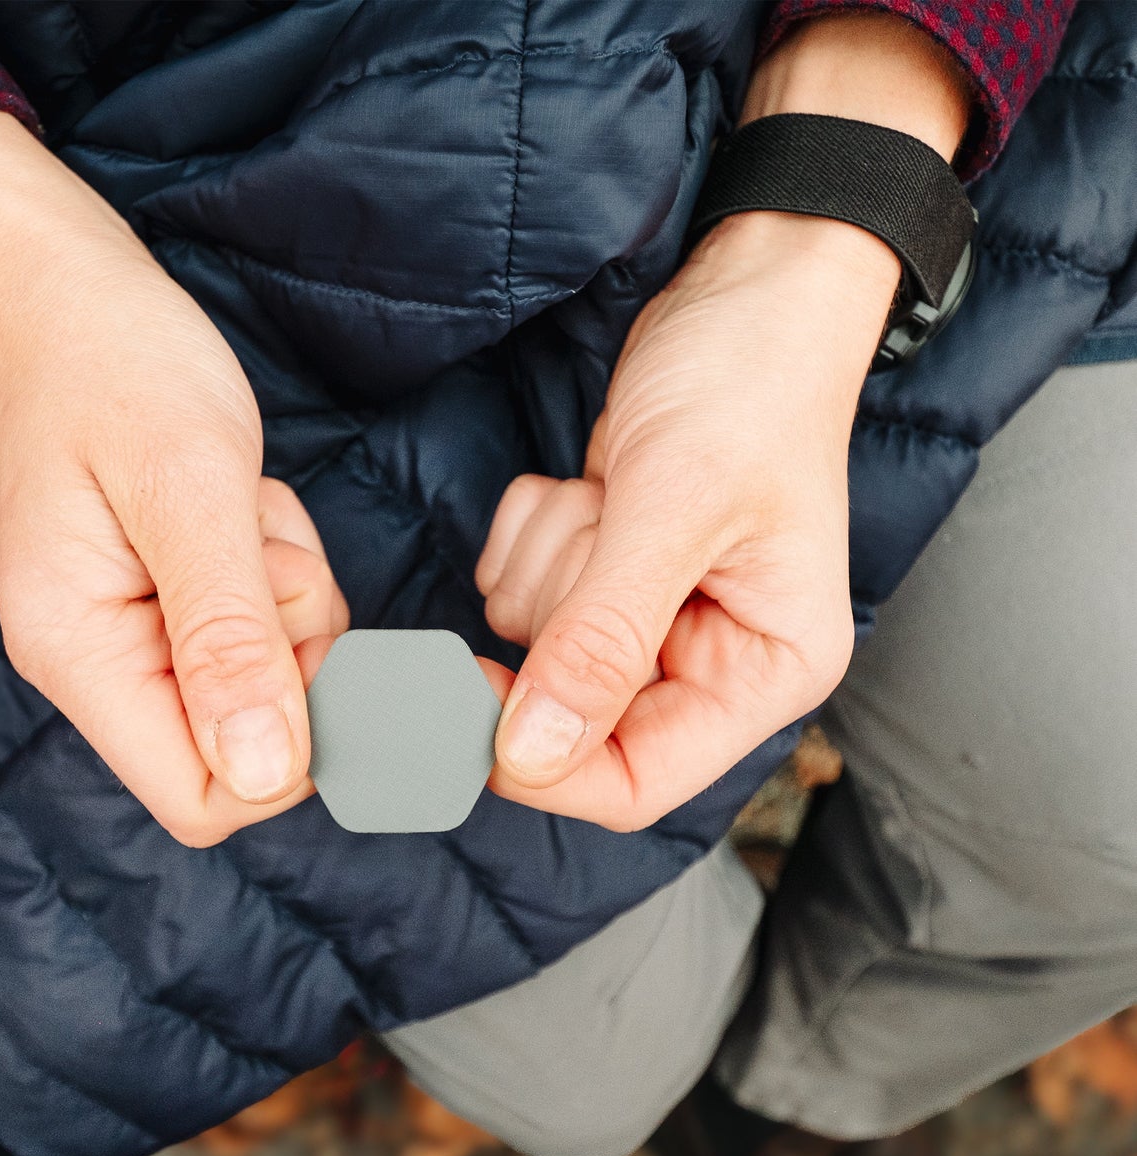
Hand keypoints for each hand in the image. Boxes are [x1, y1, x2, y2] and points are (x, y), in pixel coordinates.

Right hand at [0, 112, 346, 846]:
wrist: (66, 288)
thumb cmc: (117, 362)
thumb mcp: (189, 487)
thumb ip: (226, 633)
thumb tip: (267, 775)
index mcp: (80, 655)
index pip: (205, 800)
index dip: (292, 752)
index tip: (316, 642)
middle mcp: (96, 666)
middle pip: (247, 745)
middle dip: (296, 659)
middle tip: (270, 551)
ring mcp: (129, 637)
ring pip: (267, 684)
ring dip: (292, 604)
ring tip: (247, 511)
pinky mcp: (163, 604)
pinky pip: (261, 630)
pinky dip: (278, 574)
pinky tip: (245, 507)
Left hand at [474, 213, 878, 826]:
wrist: (750, 291)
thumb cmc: (750, 384)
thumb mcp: (677, 506)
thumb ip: (603, 636)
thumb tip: (531, 754)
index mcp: (764, 673)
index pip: (638, 782)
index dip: (544, 766)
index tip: (474, 702)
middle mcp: (710, 664)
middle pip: (572, 716)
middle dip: (557, 616)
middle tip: (599, 524)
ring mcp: (652, 622)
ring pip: (534, 646)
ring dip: (546, 561)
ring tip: (609, 491)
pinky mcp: (603, 578)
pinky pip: (518, 592)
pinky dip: (533, 535)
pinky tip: (588, 484)